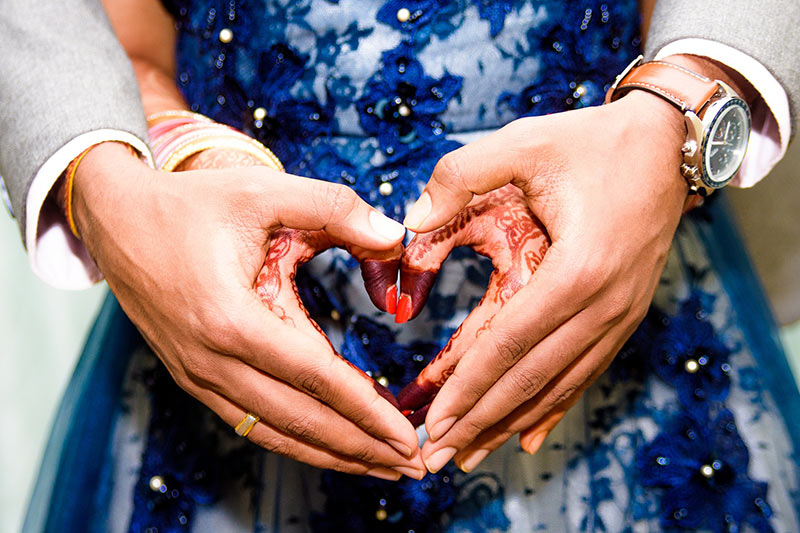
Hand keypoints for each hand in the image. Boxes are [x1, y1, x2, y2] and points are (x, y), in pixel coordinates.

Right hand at [71, 142, 425, 479]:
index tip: (407, 436)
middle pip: (300, 420)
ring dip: (331, 454)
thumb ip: (336, 208)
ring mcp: (198, 376)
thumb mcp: (265, 192)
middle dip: (361, 448)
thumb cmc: (190, 205)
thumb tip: (397, 236)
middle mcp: (211, 360)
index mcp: (231, 318)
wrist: (117, 221)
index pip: (316, 378)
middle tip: (411, 466)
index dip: (367, 412)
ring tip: (379, 468)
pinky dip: (293, 440)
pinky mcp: (194, 378)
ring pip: (274, 432)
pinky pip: (250, 423)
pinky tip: (325, 447)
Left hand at [401, 88, 688, 473]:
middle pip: (531, 379)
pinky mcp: (624, 317)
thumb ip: (458, 175)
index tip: (433, 421)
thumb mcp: (521, 143)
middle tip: (436, 459)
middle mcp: (603, 306)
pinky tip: (528, 437)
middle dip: (480, 422)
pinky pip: (584, 373)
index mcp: (575, 269)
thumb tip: (409, 221)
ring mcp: (620, 317)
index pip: (509, 344)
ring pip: (558, 386)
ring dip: (510, 424)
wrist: (665, 145)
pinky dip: (552, 407)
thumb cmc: (589, 143)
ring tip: (469, 456)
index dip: (467, 386)